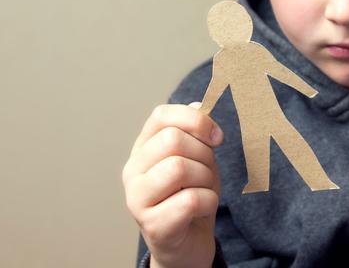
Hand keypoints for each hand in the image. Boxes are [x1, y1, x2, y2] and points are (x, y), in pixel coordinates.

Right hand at [122, 103, 223, 267]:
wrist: (187, 244)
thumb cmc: (191, 196)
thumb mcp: (198, 159)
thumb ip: (196, 133)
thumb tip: (200, 104)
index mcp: (143, 148)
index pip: (161, 116)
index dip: (195, 120)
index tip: (216, 137)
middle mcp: (133, 171)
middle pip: (173, 141)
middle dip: (204, 155)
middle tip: (207, 172)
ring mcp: (137, 199)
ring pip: (180, 168)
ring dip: (205, 179)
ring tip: (203, 191)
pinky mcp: (152, 225)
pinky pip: (191, 200)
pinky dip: (208, 202)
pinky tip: (202, 209)